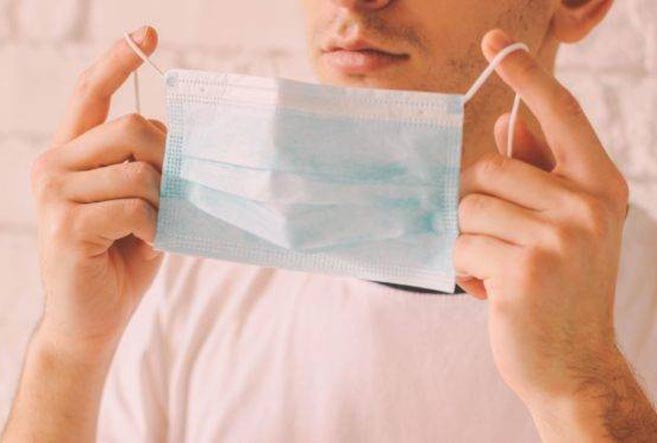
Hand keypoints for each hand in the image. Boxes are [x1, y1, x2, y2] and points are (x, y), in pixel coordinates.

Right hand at [31, 26, 165, 358]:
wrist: (93, 318)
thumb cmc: (119, 257)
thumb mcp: (137, 202)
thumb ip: (146, 166)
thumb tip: (179, 136)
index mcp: (70, 155)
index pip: (91, 93)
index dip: (119, 60)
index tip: (149, 32)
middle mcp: (53, 165)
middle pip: (132, 127)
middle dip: (169, 159)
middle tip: (174, 193)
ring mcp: (55, 194)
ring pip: (139, 169)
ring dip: (164, 201)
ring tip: (154, 226)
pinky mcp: (67, 225)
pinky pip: (136, 206)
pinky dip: (155, 226)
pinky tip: (144, 243)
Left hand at [454, 29, 629, 410]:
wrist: (573, 364)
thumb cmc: (561, 290)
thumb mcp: (563, 225)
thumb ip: (540, 172)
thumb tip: (510, 122)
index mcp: (600, 186)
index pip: (561, 115)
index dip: (526, 75)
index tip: (497, 42)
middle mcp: (588, 205)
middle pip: (489, 166)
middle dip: (479, 205)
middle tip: (502, 243)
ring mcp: (558, 238)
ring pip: (468, 207)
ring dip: (470, 241)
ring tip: (499, 270)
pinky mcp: (523, 270)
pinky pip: (460, 245)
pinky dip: (463, 270)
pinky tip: (492, 293)